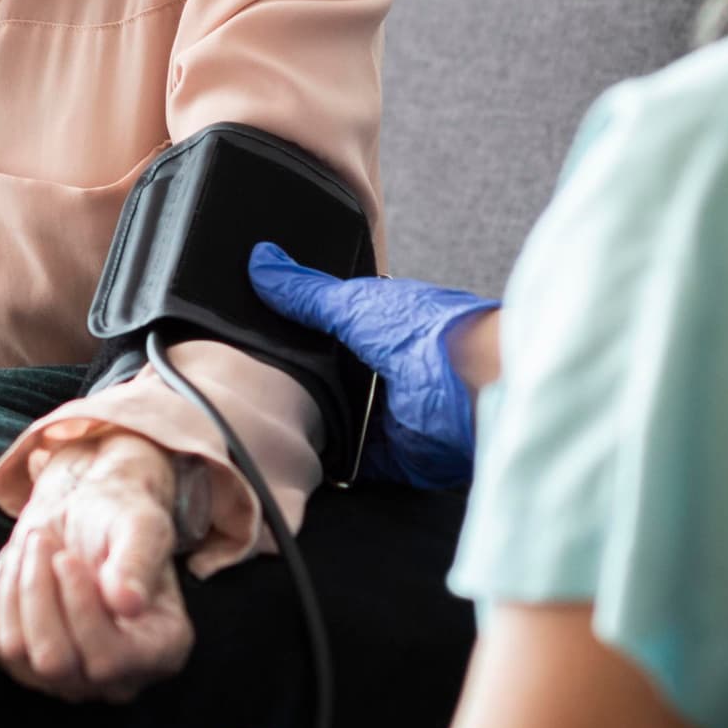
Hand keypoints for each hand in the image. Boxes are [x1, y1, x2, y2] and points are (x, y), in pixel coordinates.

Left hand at [0, 434, 194, 702]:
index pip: (110, 660)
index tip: (65, 558)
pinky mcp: (23, 664)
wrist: (84, 514)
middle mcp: (116, 679)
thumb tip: (128, 603)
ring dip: (18, 584)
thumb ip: (139, 561)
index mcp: (162, 651)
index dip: (80, 611)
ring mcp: (67, 679)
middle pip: (54, 661)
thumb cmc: (120, 519)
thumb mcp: (141, 525)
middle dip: (39, 592)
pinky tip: (21, 562)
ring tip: (35, 543)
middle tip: (43, 540)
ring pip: (17, 650)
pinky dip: (0, 590)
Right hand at [247, 244, 498, 487]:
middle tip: (252, 385)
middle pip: (331, 381)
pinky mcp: (393, 456)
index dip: (300, 333)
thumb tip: (262, 262)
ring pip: (336, 423)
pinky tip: (299, 455)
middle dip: (299, 384)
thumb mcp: (354, 302)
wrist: (475, 385)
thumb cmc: (429, 332)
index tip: (258, 336)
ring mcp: (390, 417)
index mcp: (383, 330)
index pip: (333, 332)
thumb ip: (307, 293)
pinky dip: (329, 462)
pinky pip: (351, 464)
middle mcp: (387, 373)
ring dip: (312, 424)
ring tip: (267, 420)